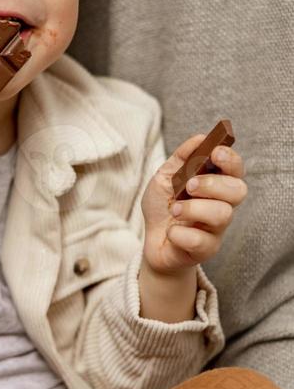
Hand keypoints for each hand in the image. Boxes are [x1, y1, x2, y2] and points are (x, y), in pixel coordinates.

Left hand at [141, 133, 247, 275]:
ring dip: (193, 209)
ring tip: (174, 210)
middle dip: (213, 184)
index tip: (215, 153)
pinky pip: (201, 241)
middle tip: (189, 185)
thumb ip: (182, 158)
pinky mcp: (207, 250)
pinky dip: (180, 234)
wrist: (151, 240)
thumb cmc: (163, 206)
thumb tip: (200, 138)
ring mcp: (217, 228)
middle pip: (238, 191)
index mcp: (216, 184)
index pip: (236, 169)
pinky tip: (171, 231)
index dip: (230, 159)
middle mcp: (222, 204)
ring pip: (222, 215)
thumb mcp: (165, 177)